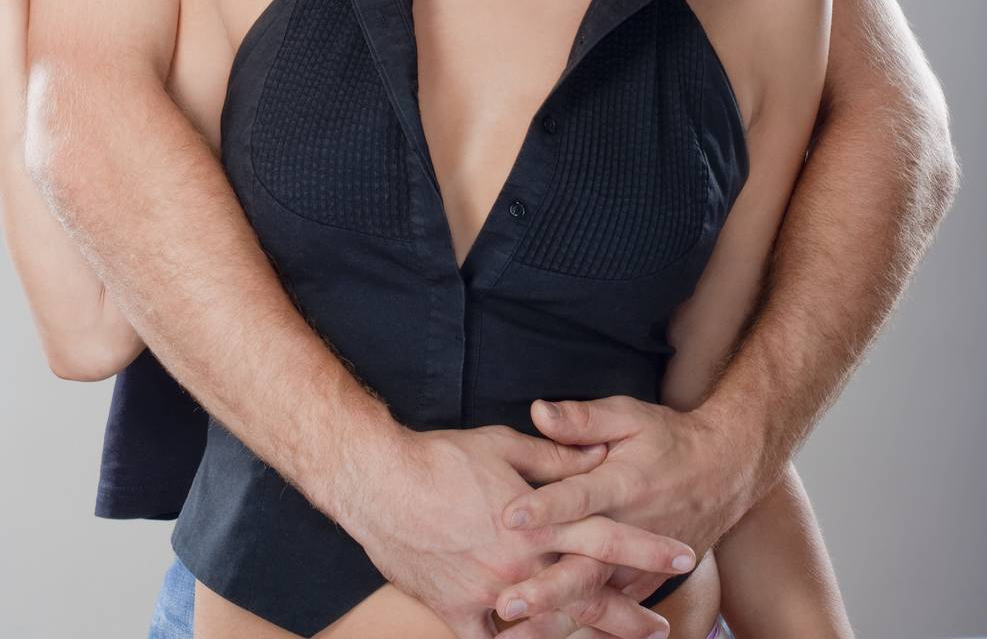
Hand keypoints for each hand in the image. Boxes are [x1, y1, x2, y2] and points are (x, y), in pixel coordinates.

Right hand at [354, 424, 695, 638]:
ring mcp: (489, 593)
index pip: (605, 535)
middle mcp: (520, 563)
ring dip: (584, 634)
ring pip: (548, 626)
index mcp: (537, 520)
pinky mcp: (457, 612)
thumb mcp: (505, 445)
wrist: (381, 483)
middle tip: (660, 627)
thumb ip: (557, 456)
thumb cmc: (443, 457)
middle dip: (628, 613)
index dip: (646, 547)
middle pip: (587, 594)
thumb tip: (599, 454)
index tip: (683, 555)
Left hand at [494, 396, 749, 618]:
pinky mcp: (646, 581)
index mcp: (621, 484)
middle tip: (508, 602)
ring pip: (596, 597)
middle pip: (584, 564)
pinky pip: (614, 611)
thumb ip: (582, 420)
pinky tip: (546, 637)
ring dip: (558, 616)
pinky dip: (585, 627)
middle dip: (546, 587)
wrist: (724, 472)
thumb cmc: (668, 439)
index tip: (508, 517)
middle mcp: (630, 529)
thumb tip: (538, 411)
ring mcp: (640, 563)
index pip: (578, 498)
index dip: (544, 507)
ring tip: (517, 633)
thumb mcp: (628, 416)